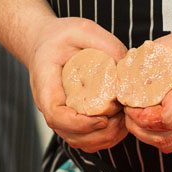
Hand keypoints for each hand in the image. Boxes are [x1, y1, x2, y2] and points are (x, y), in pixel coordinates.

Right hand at [29, 16, 127, 152]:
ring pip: (79, 141)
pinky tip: (119, 122)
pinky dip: (103, 137)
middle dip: (99, 133)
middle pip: (70, 134)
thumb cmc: (60, 36)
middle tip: (122, 118)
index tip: (103, 118)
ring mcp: (60, 114)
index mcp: (46, 84)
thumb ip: (105, 44)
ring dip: (103, 138)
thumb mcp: (82, 30)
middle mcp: (50, 105)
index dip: (80, 123)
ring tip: (124, 120)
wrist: (44, 41)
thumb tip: (127, 65)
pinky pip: (84, 138)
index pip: (56, 115)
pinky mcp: (71, 117)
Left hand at [124, 21, 171, 153]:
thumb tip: (132, 62)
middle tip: (128, 111)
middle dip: (140, 130)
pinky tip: (157, 119)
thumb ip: (159, 50)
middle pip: (166, 138)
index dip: (142, 115)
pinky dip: (166, 136)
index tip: (130, 101)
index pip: (166, 117)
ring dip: (151, 137)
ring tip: (139, 117)